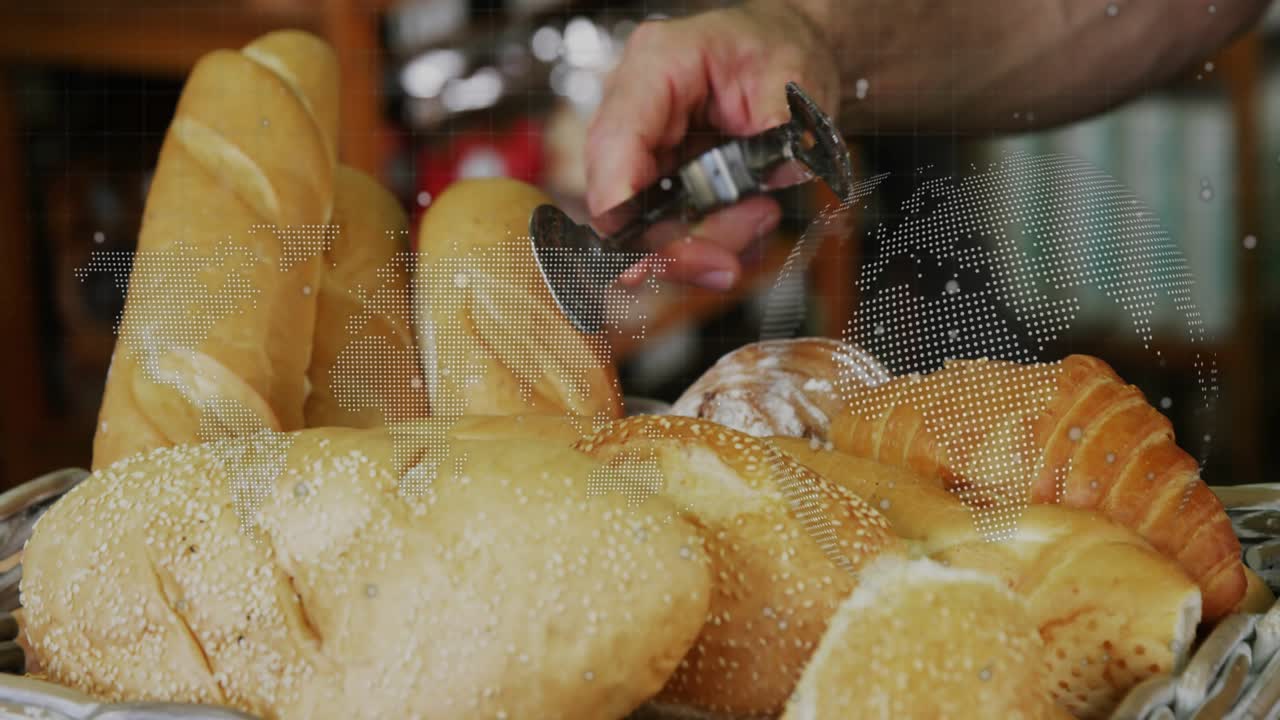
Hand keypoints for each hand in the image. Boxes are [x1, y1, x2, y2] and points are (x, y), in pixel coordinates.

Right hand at [586, 0, 839, 289]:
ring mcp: (645, 144)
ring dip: (701, 242)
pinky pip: (669, 226)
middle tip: (728, 263)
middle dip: (674, 244)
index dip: (619, 209)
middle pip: (621, 196)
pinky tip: (747, 223)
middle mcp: (636, 107)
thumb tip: (778, 178)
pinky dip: (709, 240)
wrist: (792, 49)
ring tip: (759, 217)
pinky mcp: (662, 175)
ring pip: (644, 222)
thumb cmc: (783, 47)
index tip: (640, 262)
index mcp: (657, 65)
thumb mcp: (796, 78)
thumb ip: (784, 132)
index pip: (614, 144)